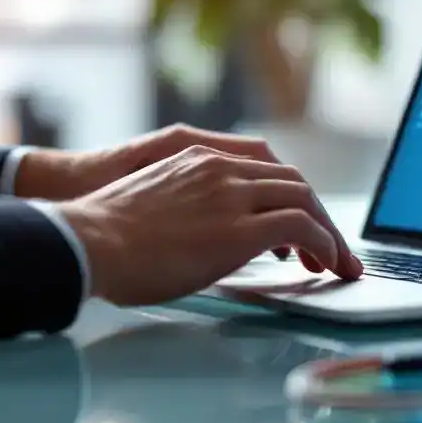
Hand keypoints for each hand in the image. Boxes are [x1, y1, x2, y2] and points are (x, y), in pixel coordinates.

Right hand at [57, 145, 362, 305]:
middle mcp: (221, 168)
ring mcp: (232, 194)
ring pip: (304, 199)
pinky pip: (300, 227)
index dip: (291, 196)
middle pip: (293, 182)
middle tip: (329, 249)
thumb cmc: (105, 236)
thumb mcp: (153, 201)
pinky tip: (326, 264)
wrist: (84, 242)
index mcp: (200, 157)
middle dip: (318, 215)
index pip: (266, 168)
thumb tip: (207, 236)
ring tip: (337, 264)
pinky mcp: (239, 228)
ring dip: (328, 232)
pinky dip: (323, 244)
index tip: (300, 226)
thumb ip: (189, 204)